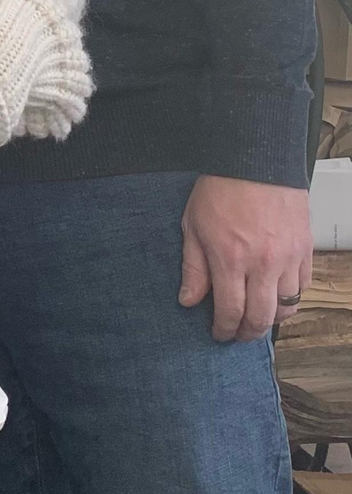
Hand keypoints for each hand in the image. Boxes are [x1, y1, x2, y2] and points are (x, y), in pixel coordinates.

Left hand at [179, 174, 313, 340]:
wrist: (255, 159)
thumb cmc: (220, 188)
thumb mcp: (193, 225)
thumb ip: (193, 267)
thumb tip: (189, 300)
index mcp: (230, 258)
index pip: (230, 311)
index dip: (224, 329)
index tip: (218, 333)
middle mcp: (262, 264)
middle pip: (260, 318)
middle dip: (247, 333)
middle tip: (238, 334)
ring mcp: (287, 257)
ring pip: (287, 306)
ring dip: (271, 318)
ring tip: (258, 317)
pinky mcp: (304, 248)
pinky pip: (303, 286)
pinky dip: (291, 298)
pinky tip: (278, 296)